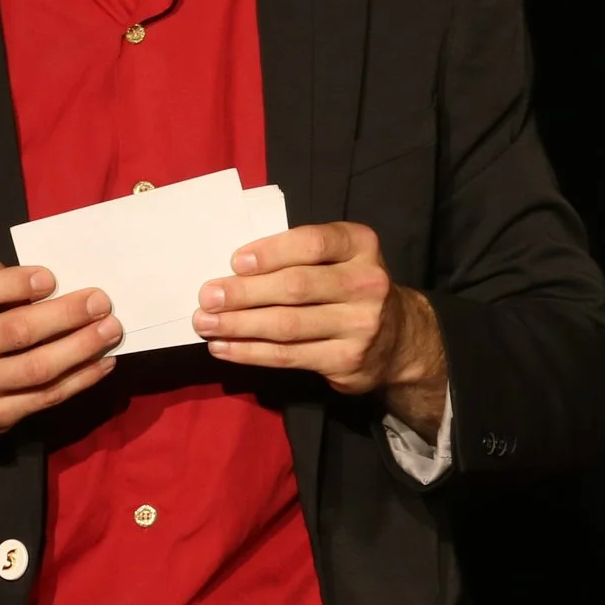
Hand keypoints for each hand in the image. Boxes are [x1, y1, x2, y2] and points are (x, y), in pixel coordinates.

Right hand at [0, 258, 119, 472]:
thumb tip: (46, 281)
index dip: (14, 284)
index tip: (51, 278)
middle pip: (15, 332)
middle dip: (64, 316)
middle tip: (100, 302)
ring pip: (37, 369)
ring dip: (81, 348)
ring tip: (110, 329)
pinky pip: (46, 397)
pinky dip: (80, 378)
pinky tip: (102, 361)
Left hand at [194, 221, 448, 433]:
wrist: (399, 340)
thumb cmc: (348, 286)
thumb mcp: (339, 257)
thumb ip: (299, 255)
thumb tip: (232, 269)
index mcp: (361, 245)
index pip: (312, 244)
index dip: (271, 252)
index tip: (235, 262)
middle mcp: (366, 283)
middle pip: (295, 287)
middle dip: (244, 293)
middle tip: (207, 297)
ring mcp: (360, 325)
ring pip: (287, 325)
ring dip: (239, 325)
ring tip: (205, 323)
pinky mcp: (346, 360)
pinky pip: (288, 356)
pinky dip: (250, 352)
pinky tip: (224, 347)